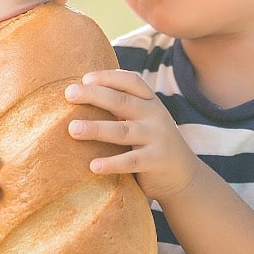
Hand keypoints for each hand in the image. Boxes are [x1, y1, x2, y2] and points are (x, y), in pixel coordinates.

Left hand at [65, 69, 201, 200]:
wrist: (184, 176)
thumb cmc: (151, 144)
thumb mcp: (143, 120)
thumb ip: (122, 108)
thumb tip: (81, 93)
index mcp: (150, 102)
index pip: (131, 81)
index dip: (108, 77)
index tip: (84, 78)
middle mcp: (155, 115)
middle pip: (121, 101)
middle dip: (94, 95)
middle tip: (69, 93)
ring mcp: (158, 138)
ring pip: (123, 131)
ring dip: (96, 129)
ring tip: (72, 129)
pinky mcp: (157, 161)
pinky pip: (131, 161)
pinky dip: (112, 163)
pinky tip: (93, 166)